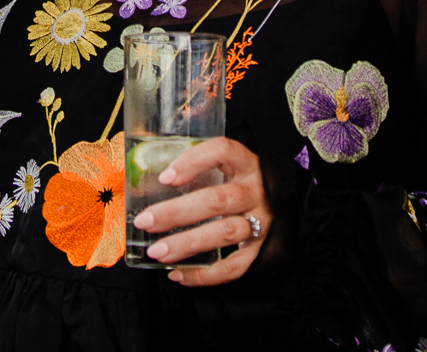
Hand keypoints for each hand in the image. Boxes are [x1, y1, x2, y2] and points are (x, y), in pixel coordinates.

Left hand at [131, 137, 270, 284]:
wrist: (281, 211)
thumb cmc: (241, 184)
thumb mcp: (229, 166)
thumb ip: (198, 161)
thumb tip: (152, 158)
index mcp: (246, 164)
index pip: (223, 151)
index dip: (194, 162)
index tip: (164, 178)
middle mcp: (257, 191)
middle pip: (217, 200)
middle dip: (177, 212)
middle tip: (145, 222)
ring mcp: (262, 222)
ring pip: (224, 233)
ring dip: (187, 244)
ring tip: (156, 252)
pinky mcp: (261, 250)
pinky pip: (233, 267)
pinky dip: (204, 275)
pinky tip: (177, 274)